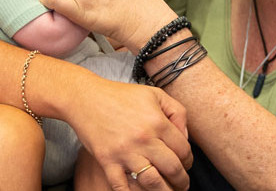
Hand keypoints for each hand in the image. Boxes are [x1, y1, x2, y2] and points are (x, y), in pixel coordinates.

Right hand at [65, 73, 191, 190]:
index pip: (183, 150)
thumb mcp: (155, 94)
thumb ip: (176, 112)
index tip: (186, 164)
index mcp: (157, 122)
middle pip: (173, 169)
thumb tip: (185, 137)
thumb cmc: (120, 95)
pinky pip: (122, 187)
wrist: (86, 98)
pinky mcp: (107, 161)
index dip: (189, 160)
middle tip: (182, 184)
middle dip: (181, 181)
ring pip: (152, 183)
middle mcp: (144, 139)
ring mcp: (125, 152)